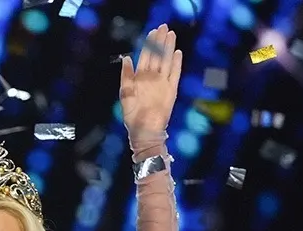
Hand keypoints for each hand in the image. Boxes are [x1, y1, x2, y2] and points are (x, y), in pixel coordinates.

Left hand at [121, 24, 182, 152]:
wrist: (144, 132)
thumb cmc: (132, 116)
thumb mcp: (125, 94)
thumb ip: (126, 76)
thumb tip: (126, 58)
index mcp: (140, 78)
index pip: (146, 56)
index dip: (149, 44)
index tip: (153, 31)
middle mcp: (152, 78)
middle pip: (157, 56)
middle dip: (160, 41)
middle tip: (164, 27)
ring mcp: (162, 84)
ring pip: (166, 62)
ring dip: (169, 48)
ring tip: (171, 34)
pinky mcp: (171, 91)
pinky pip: (174, 74)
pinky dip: (176, 64)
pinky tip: (177, 53)